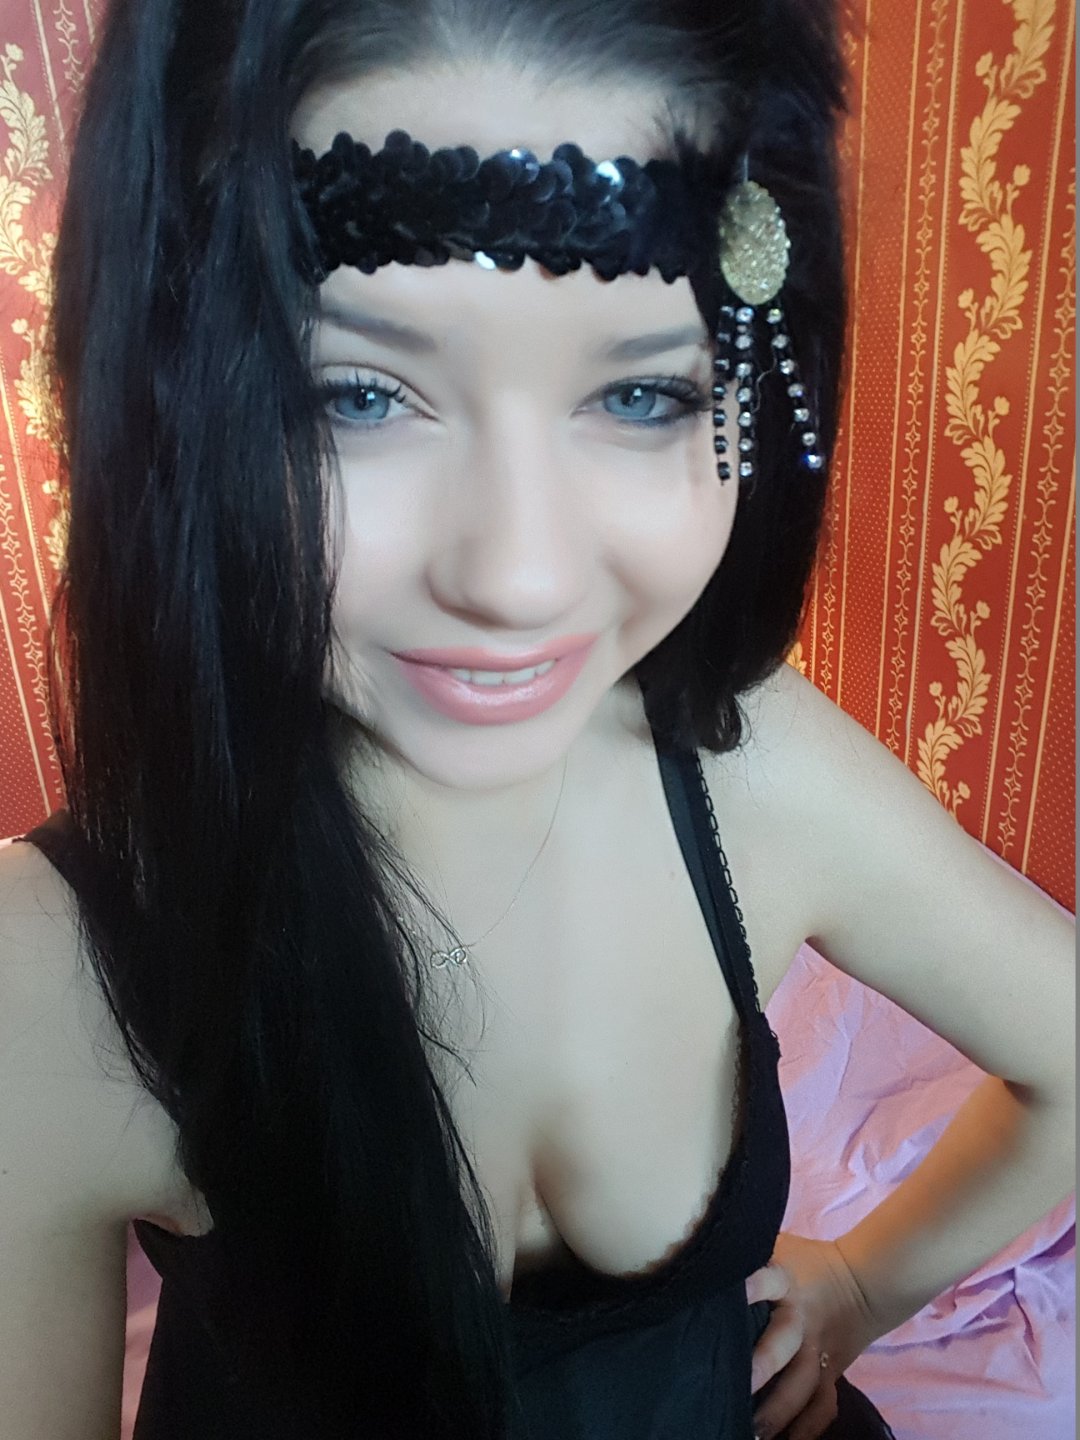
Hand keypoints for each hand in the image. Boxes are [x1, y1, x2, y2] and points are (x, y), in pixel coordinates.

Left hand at [746, 1232, 880, 1439]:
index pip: (767, 1277)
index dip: (750, 1285)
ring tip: (753, 1432)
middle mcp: (800, 1317)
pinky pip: (822, 1405)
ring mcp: (817, 1349)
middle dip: (761, 1365)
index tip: (731, 1294)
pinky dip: (808, 1428)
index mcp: (784, 1279)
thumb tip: (702, 1247)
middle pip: (783, 1343)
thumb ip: (749, 1253)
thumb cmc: (805, 1263)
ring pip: (802, 1384)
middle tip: (737, 1386)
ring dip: (779, 1410)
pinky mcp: (829, 1372)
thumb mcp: (779, 1246)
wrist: (863, 1282)